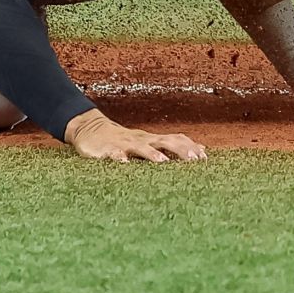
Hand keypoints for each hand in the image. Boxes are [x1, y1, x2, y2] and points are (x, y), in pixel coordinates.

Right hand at [63, 110, 206, 162]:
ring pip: (140, 147)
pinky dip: (118, 157)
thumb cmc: (123, 140)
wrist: (89, 128)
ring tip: (162, 162)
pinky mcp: (106, 149)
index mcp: (151, 139)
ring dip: (151, 154)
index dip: (190, 148)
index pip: (176, 139)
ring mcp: (124, 144)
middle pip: (164, 141)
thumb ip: (172, 146)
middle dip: (179, 150)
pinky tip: (123, 164)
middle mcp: (141, 139)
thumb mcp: (148, 142)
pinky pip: (113, 153)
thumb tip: (202, 149)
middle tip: (193, 161)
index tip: (204, 159)